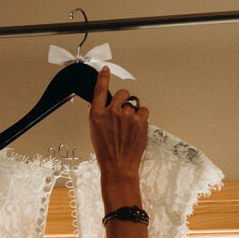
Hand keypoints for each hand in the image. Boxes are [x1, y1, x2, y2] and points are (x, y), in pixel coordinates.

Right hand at [88, 66, 149, 185]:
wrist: (118, 166)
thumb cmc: (106, 153)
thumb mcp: (95, 132)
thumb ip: (99, 116)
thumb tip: (104, 107)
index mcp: (96, 114)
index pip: (100, 90)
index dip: (103, 78)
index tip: (106, 70)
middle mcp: (111, 112)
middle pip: (122, 93)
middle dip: (124, 100)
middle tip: (123, 113)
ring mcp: (126, 116)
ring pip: (133, 103)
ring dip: (132, 111)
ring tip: (129, 125)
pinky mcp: (140, 121)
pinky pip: (143, 110)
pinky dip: (142, 116)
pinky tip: (137, 126)